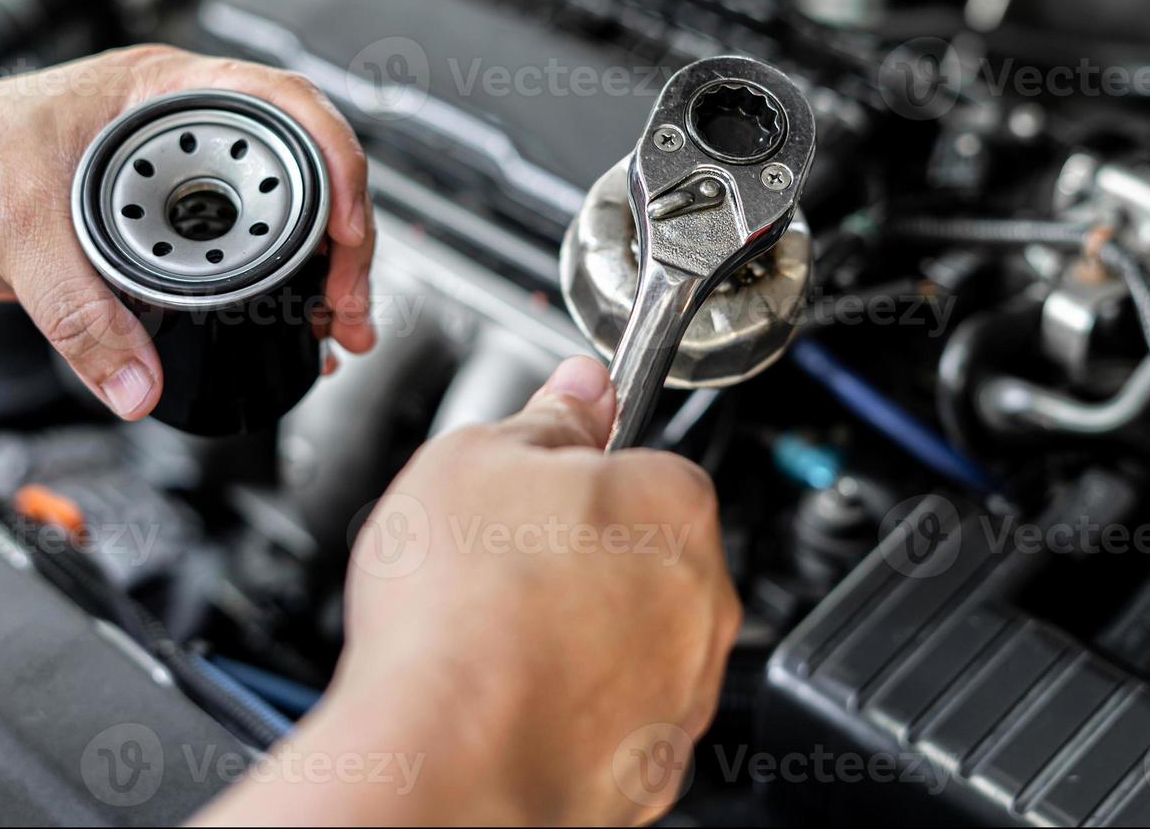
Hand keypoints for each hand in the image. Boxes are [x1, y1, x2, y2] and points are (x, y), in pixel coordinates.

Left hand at [0, 45, 374, 417]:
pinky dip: (265, 299)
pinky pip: (229, 262)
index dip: (337, 172)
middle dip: (343, 242)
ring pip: (273, 222)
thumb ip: (79, 311)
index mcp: (162, 92)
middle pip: (300, 174)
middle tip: (349, 308)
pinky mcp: (148, 233)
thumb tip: (137, 383)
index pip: (288, 112)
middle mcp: (178, 132)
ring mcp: (168, 183)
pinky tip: (282, 332)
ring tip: (334, 331)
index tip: (349, 237)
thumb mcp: (18, 225)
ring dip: (312, 277)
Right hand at [198, 357, 739, 826]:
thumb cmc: (461, 612)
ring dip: (582, 630)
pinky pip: (620, 711)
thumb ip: (546, 418)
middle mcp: (701, 597)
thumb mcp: (474, 459)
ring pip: (635, 637)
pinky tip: (512, 695)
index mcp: (671, 502)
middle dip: (584, 554)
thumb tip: (581, 388)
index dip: (578, 475)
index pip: (646, 463)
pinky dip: (576, 703)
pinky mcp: (655, 762)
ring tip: (494, 635)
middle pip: (646, 552)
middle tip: (501, 564)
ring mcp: (683, 687)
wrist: (447, 757)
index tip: (535, 490)